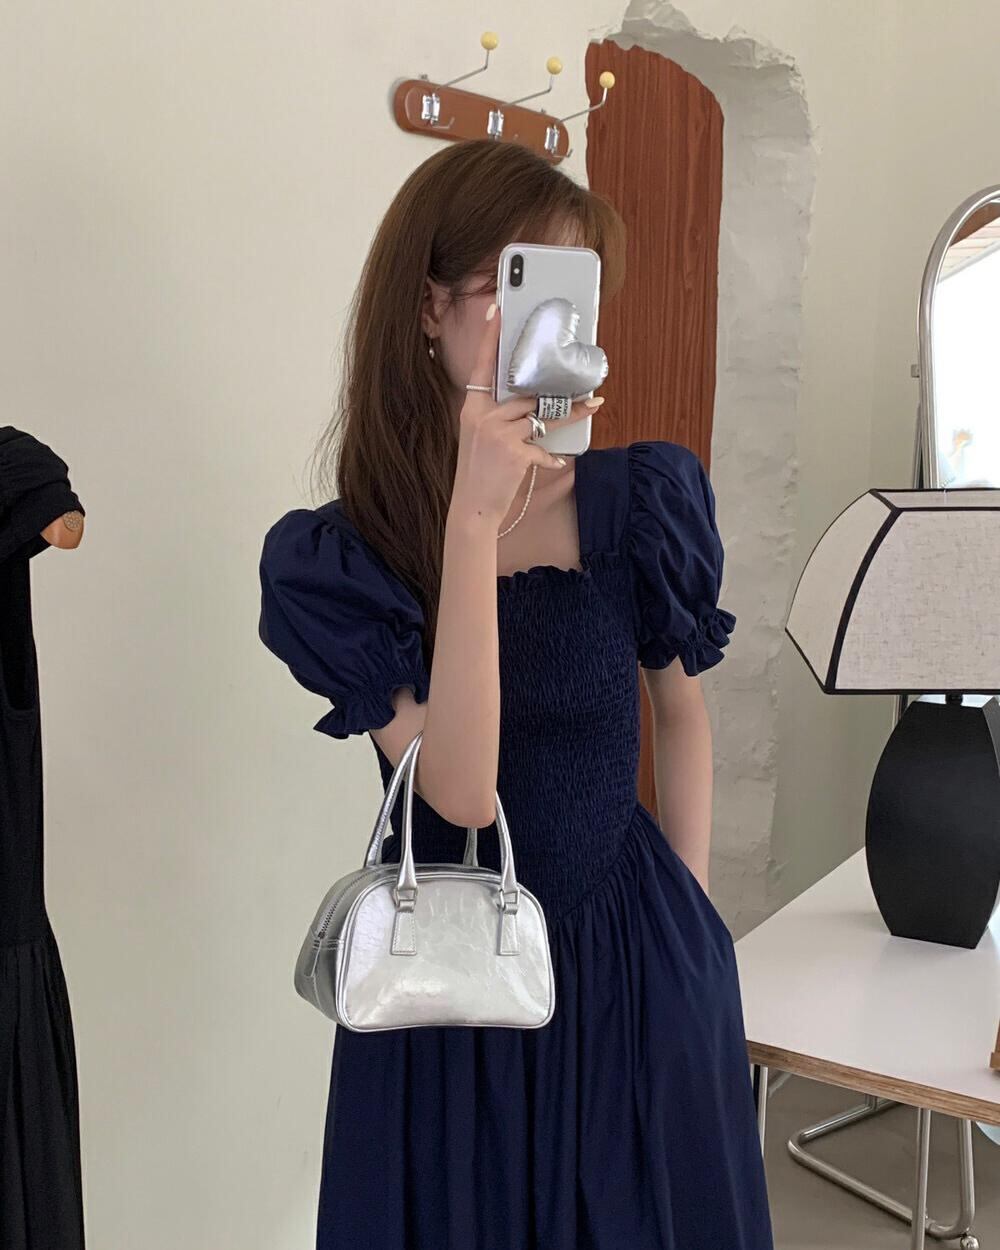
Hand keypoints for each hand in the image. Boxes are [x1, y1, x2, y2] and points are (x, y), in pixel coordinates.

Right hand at [450, 303, 600, 526]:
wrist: (472, 507)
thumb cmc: (478, 472)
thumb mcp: (479, 438)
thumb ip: (499, 418)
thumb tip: (530, 406)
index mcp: (471, 409)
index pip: (481, 367)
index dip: (489, 338)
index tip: (496, 311)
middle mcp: (483, 417)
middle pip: (526, 394)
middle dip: (556, 390)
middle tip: (580, 380)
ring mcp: (499, 434)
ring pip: (543, 415)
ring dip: (571, 414)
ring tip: (592, 405)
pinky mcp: (515, 453)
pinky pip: (542, 448)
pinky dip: (551, 456)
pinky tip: (558, 461)